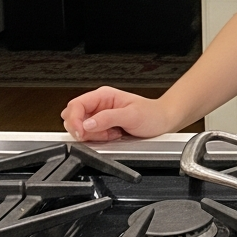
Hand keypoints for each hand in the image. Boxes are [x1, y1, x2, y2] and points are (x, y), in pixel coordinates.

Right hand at [61, 86, 179, 141]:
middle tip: (102, 134)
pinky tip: (113, 136)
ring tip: (112, 134)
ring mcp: (99, 116)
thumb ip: (107, 118)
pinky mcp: (102, 127)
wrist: (163, 121)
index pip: (76, 105)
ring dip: (94, 136)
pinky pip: (91, 136)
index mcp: (103, 96)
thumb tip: (87, 124)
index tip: (81, 132)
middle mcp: (99, 104)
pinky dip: (99, 140)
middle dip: (84, 130)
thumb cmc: (152, 114)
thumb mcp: (131, 115)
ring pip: (81, 129)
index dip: (74, 120)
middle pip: (74, 117)